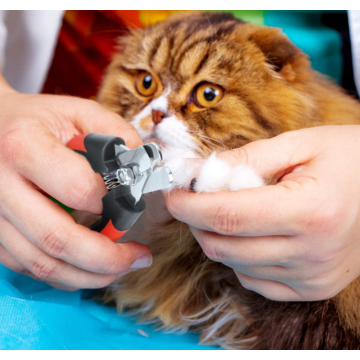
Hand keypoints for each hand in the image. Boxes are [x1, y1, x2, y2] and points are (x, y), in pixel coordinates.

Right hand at [0, 78, 151, 289]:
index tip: (133, 205)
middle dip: (108, 258)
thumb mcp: (80, 112)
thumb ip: (118, 134)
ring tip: (121, 268)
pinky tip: (91, 268)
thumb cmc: (40, 120)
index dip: (114, 203)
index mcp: (24, 147)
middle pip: (58, 239)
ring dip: (90, 275)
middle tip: (139, 258)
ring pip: (43, 264)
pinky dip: (66, 274)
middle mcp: (0, 186)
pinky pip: (30, 268)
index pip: (78, 188)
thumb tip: (145, 170)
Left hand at [165, 126, 359, 300]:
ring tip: (228, 208)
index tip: (172, 191)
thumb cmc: (349, 158)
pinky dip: (238, 256)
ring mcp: (312, 277)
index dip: (189, 204)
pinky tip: (251, 233)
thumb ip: (245, 157)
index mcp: (311, 211)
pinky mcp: (311, 288)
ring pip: (233, 264)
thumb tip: (198, 171)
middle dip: (196, 220)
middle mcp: (312, 254)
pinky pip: (252, 279)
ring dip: (217, 235)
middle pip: (223, 245)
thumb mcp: (299, 144)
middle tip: (195, 195)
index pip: (227, 215)